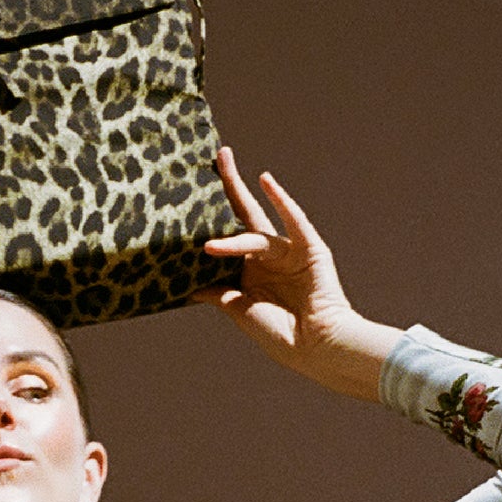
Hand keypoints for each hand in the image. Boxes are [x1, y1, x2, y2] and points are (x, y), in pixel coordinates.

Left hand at [191, 146, 360, 372]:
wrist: (314, 347)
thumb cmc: (279, 334)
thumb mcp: (239, 311)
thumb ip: (217, 294)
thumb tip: (187, 287)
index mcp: (251, 269)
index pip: (227, 236)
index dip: (211, 220)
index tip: (190, 197)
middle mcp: (268, 255)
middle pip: (244, 213)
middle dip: (230, 185)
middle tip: (219, 154)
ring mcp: (289, 250)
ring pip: (256, 232)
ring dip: (235, 231)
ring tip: (213, 231)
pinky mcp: (310, 248)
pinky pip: (294, 221)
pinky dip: (282, 201)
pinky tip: (266, 182)